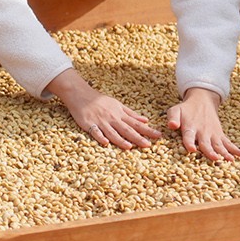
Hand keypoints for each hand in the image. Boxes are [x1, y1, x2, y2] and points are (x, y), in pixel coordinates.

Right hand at [46, 68, 162, 148]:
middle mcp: (112, 118)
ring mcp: (101, 121)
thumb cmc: (100, 101)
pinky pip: (95, 132)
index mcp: (120, 114)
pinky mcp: (89, 124)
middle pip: (127, 129)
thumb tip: (146, 120)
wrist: (81, 94)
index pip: (136, 124)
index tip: (158, 135)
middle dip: (138, 137)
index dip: (147, 130)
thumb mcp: (118, 105)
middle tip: (149, 145)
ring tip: (130, 146)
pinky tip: (105, 143)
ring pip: (112, 132)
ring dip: (121, 140)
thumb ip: (131, 114)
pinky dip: (100, 137)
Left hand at [167, 88, 239, 161]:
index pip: (189, 135)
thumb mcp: (176, 110)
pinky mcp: (220, 135)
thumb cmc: (186, 109)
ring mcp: (213, 134)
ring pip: (219, 145)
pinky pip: (228, 143)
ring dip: (225, 153)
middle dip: (210, 151)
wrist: (202, 100)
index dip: (190, 142)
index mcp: (190, 127)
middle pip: (206, 143)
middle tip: (214, 158)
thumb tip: (171, 125)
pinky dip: (236, 149)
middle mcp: (203, 131)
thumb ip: (172, 117)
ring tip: (231, 160)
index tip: (191, 149)